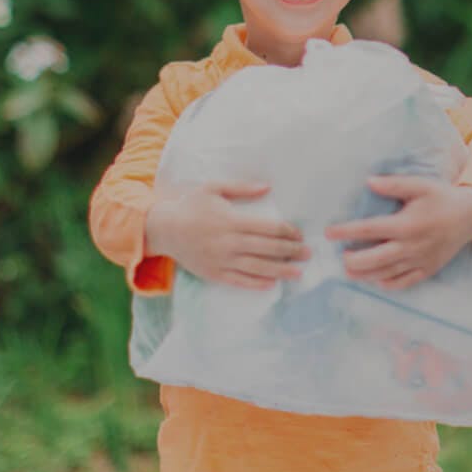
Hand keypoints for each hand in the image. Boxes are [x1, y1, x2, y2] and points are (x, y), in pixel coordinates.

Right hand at [145, 181, 307, 289]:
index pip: (268, 228)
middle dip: (291, 252)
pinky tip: (271, 284)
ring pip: (256, 268)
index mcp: (231, 221)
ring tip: (298, 273)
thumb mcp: (214, 188)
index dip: (287, 232)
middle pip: (267, 249)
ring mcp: (220, 260)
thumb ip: (242, 188)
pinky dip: (256, 284)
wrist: (162, 229)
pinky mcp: (212, 274)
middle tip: (308, 253)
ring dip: (280, 271)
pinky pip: (238, 281)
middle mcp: (228, 243)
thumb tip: (268, 187)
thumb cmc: (191, 205)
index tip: (300, 234)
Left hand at [325, 176, 471, 289]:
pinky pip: (404, 283)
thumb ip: (394, 184)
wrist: (471, 215)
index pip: (369, 229)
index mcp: (407, 224)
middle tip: (340, 257)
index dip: (346, 232)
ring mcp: (420, 261)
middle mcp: (412, 246)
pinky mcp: (427, 270)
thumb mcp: (420, 185)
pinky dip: (387, 284)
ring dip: (364, 275)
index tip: (328, 233)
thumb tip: (368, 182)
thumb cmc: (442, 198)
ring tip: (349, 271)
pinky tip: (375, 279)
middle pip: (374, 259)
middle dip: (353, 260)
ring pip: (386, 274)